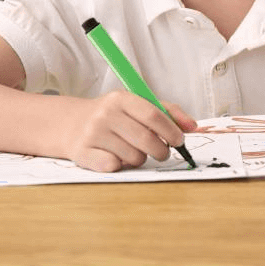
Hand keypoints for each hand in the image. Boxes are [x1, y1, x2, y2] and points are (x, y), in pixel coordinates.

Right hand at [61, 91, 197, 171]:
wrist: (71, 124)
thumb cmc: (114, 116)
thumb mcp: (137, 105)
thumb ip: (167, 112)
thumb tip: (192, 126)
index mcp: (121, 98)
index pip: (153, 114)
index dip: (171, 131)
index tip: (180, 141)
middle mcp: (105, 114)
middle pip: (146, 139)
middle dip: (161, 151)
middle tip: (162, 153)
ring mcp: (93, 134)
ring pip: (133, 156)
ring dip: (140, 159)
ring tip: (133, 151)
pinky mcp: (82, 153)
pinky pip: (114, 166)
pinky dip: (121, 166)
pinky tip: (116, 156)